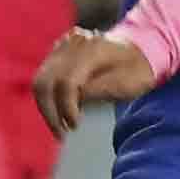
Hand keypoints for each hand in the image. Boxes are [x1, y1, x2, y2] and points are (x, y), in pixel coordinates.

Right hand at [35, 28, 156, 136]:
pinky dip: (48, 98)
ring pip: (40, 80)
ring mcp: (63, 46)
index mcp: (93, 49)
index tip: (74, 126)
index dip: (66, 108)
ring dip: (46, 107)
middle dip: (50, 112)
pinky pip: (44, 77)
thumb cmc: (137, 70)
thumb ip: (98, 90)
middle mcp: (73, 44)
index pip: (66, 81)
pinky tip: (61, 112)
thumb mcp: (125, 84)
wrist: (139, 50)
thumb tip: (74, 102)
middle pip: (45, 80)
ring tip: (60, 126)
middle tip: (61, 134)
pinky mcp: (57, 53)